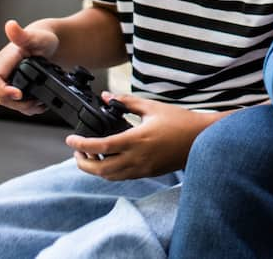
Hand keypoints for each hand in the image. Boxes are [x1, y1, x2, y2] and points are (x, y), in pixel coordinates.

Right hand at [0, 19, 60, 115]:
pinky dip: (28, 107)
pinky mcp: (17, 88)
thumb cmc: (42, 38)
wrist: (51, 45)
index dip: (2, 90)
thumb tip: (10, 25)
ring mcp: (9, 81)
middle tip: (35, 103)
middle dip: (16, 103)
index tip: (19, 94)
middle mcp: (3, 73)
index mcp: (3, 61)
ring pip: (8, 102)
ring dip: (23, 107)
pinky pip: (17, 103)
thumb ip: (22, 35)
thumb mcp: (36, 36)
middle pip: (0, 96)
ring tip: (40, 104)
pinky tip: (40, 104)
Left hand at [67, 94, 224, 180]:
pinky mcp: (148, 173)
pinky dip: (111, 171)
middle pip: (100, 170)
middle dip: (83, 163)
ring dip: (96, 169)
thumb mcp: (152, 107)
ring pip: (110, 176)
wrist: (201, 139)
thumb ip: (126, 102)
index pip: (100, 147)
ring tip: (92, 154)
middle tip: (77, 151)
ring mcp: (142, 169)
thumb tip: (107, 96)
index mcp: (136, 140)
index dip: (81, 145)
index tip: (70, 140)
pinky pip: (122, 177)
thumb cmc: (180, 122)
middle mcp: (137, 159)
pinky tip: (111, 158)